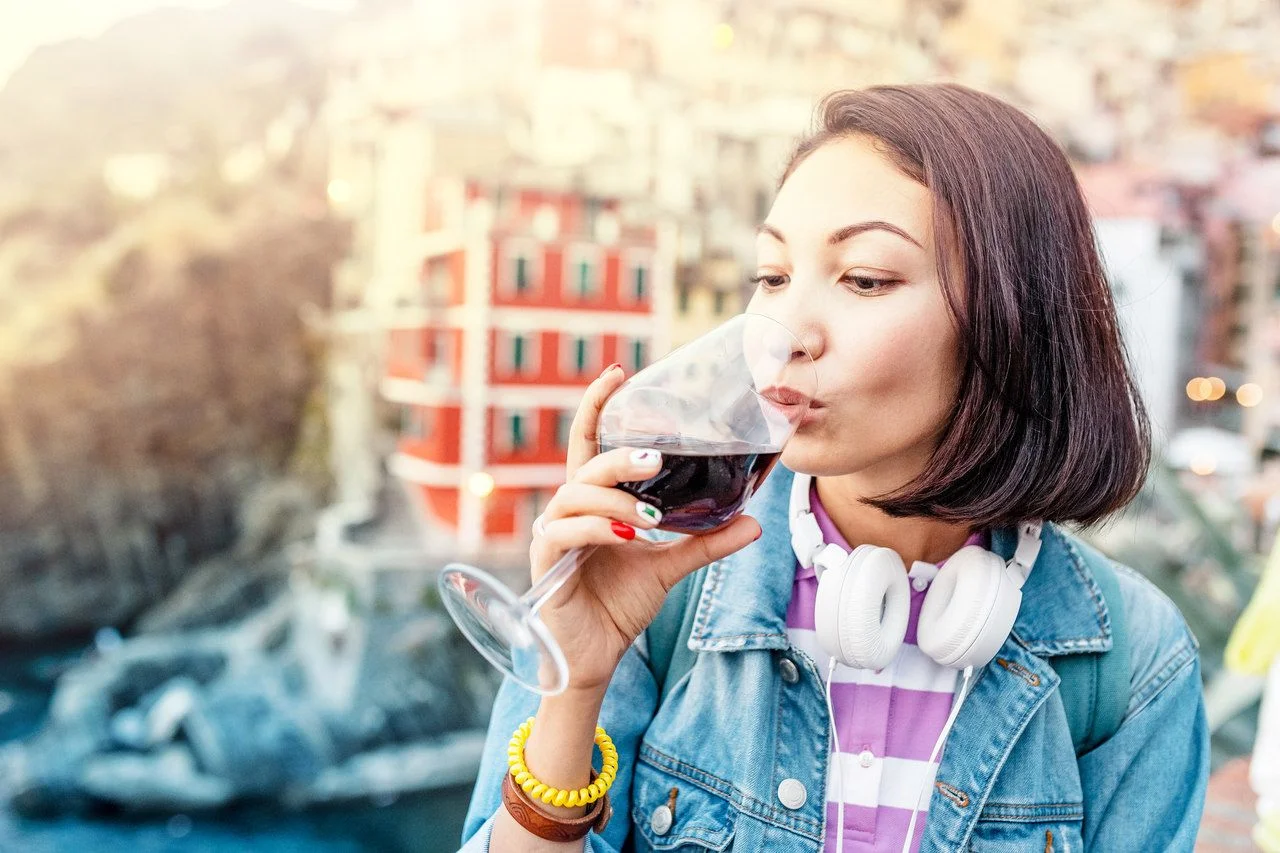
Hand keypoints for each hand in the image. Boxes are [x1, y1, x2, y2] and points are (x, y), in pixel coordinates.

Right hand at [529, 364, 761, 693]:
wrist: (594, 655)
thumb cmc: (619, 604)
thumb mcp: (670, 567)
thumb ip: (705, 542)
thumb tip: (755, 522)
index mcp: (595, 501)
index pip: (590, 443)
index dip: (597, 406)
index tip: (619, 373)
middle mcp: (570, 509)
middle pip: (587, 466)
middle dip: (620, 458)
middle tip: (655, 459)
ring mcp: (554, 533)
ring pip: (575, 496)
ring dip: (616, 501)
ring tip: (651, 519)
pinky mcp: (546, 562)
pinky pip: (564, 533)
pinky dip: (596, 529)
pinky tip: (626, 536)